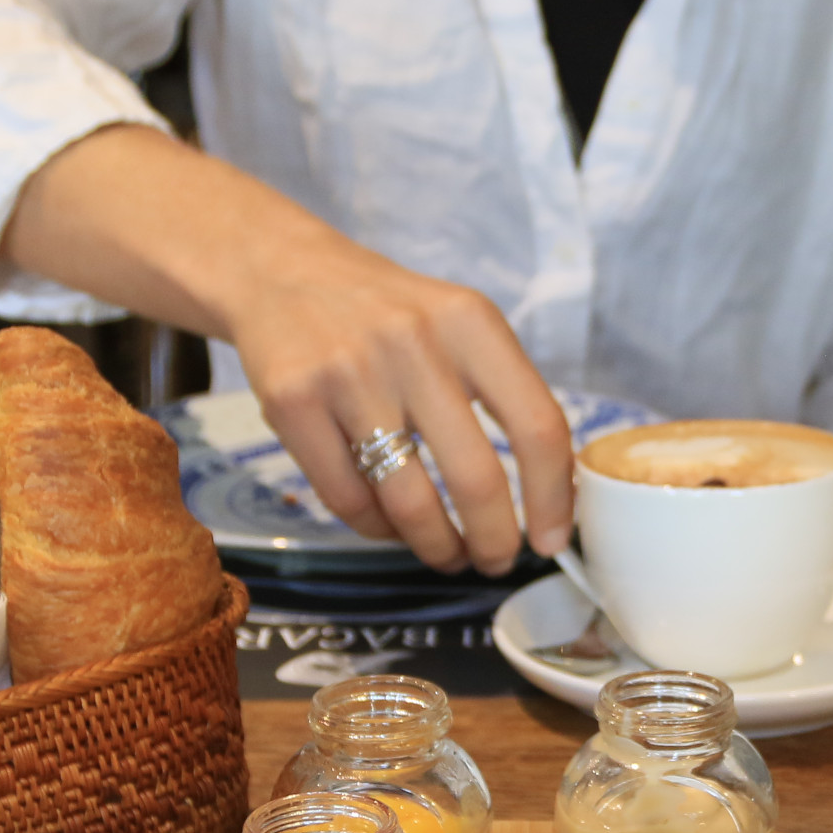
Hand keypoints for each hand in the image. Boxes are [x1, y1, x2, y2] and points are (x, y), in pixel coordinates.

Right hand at [228, 250, 571, 574]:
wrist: (280, 271)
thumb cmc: (385, 314)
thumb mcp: (455, 324)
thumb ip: (502, 393)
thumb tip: (547, 494)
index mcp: (470, 322)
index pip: (537, 426)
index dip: (552, 499)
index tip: (551, 540)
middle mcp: (412, 343)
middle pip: (476, 480)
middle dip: (496, 542)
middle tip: (497, 561)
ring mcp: (347, 374)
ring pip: (410, 503)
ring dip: (437, 547)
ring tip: (448, 554)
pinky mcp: (292, 402)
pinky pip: (348, 500)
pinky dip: (378, 529)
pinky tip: (391, 526)